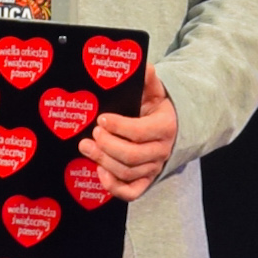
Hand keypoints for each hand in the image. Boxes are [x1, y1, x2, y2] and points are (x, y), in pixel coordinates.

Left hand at [83, 69, 178, 200]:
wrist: (171, 128)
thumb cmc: (156, 108)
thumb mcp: (155, 91)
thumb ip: (148, 78)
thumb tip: (143, 65)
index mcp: (165, 127)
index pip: (140, 132)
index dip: (118, 127)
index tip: (101, 119)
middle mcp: (161, 150)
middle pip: (131, 156)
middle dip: (107, 145)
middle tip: (92, 134)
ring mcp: (154, 168)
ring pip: (128, 172)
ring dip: (103, 162)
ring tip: (86, 147)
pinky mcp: (147, 180)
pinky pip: (132, 192)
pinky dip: (114, 187)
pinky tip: (99, 173)